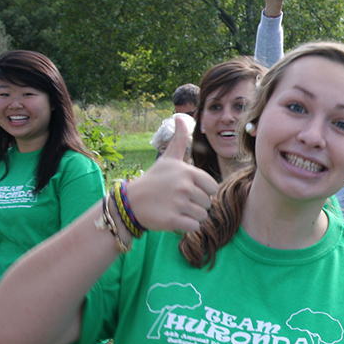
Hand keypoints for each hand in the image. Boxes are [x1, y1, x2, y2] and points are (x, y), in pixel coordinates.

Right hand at [126, 116, 217, 232]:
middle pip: (208, 203)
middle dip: (196, 205)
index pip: (212, 187)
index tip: (187, 190)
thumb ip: (179, 140)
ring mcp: (178, 204)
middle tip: (179, 201)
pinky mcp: (172, 220)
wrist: (131, 203)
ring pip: (202, 216)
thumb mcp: (168, 159)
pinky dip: (186, 226)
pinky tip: (174, 219)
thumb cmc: (154, 180)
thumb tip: (181, 116)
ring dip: (191, 216)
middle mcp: (184, 186)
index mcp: (188, 172)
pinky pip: (194, 227)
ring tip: (176, 209)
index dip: (202, 191)